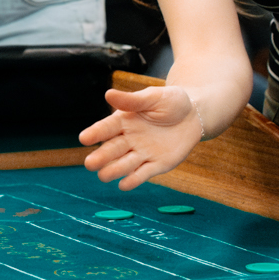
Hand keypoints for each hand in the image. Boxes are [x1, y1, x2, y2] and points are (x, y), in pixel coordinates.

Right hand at [80, 85, 203, 189]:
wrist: (194, 115)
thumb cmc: (172, 102)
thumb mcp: (153, 97)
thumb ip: (132, 100)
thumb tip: (108, 94)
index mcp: (125, 120)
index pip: (107, 128)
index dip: (95, 133)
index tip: (84, 138)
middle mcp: (129, 139)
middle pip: (112, 150)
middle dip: (101, 157)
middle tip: (90, 164)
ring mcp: (142, 154)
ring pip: (124, 164)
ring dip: (113, 170)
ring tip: (103, 176)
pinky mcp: (156, 165)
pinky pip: (142, 174)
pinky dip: (133, 180)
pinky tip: (124, 185)